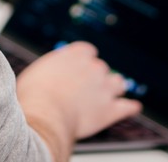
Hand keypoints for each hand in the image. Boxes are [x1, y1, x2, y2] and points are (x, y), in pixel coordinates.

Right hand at [15, 42, 141, 159]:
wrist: (45, 115)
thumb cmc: (34, 94)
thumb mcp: (36, 71)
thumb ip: (51, 69)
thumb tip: (47, 73)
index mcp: (76, 53)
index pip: (87, 51)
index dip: (83, 61)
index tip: (78, 68)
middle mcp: (94, 67)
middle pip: (101, 67)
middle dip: (95, 77)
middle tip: (85, 88)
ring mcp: (104, 88)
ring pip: (118, 83)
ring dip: (113, 88)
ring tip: (109, 94)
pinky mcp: (110, 110)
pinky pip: (126, 107)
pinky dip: (130, 107)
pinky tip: (133, 107)